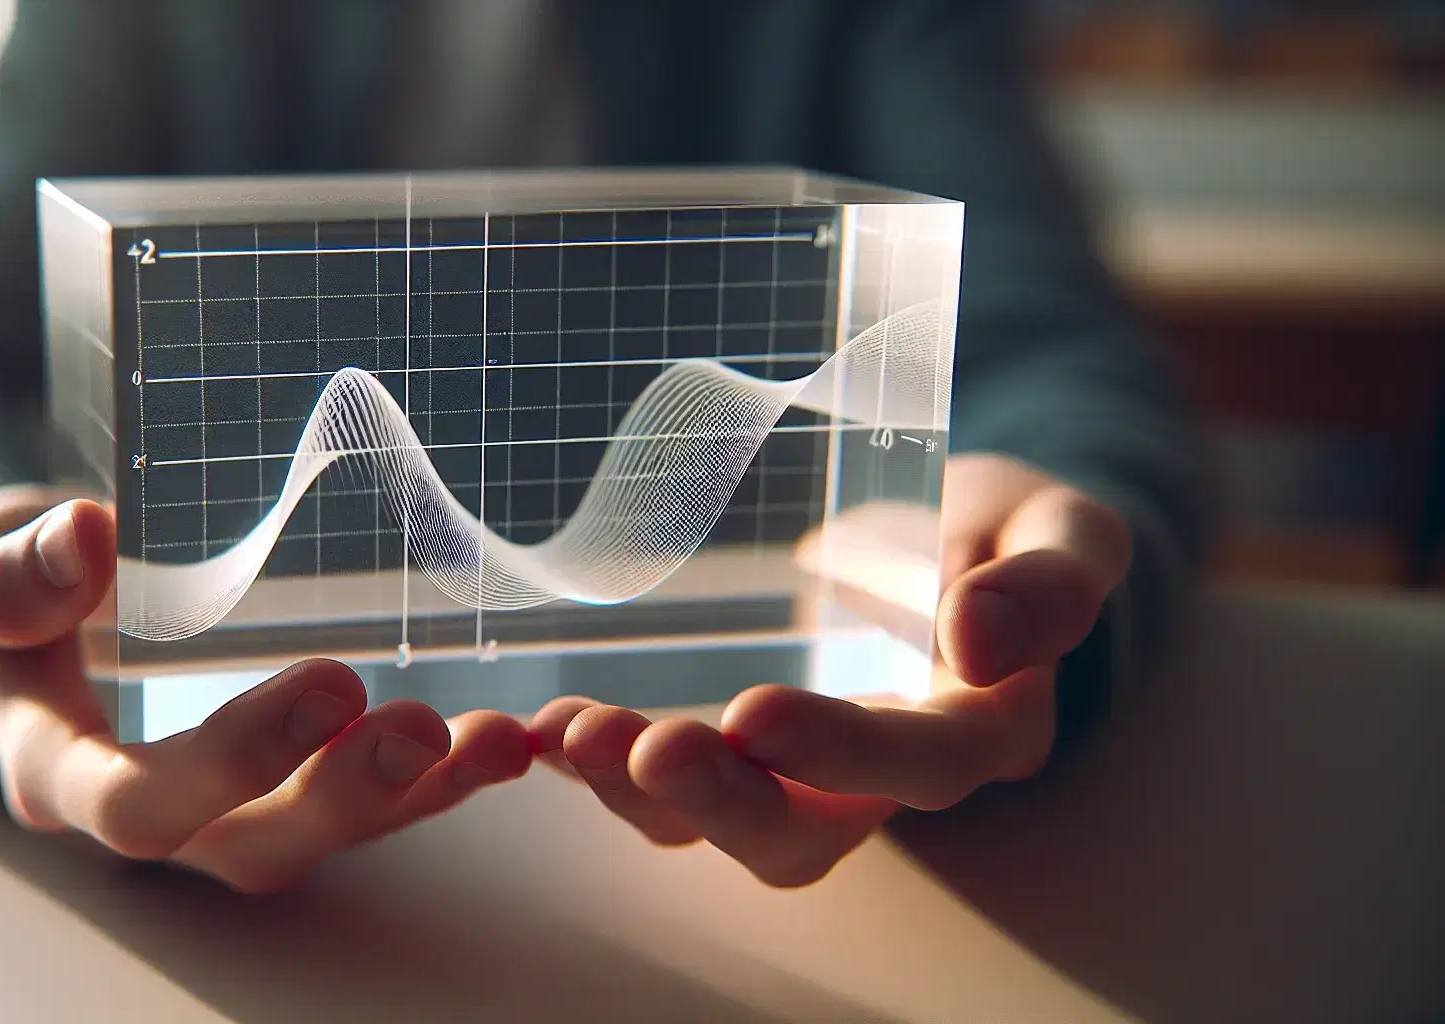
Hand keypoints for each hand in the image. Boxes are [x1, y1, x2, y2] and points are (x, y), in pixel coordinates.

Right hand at [0, 485, 531, 892]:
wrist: (31, 608)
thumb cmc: (5, 592)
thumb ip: (4, 573)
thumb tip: (81, 536)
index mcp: (56, 772)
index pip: (134, 799)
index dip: (233, 759)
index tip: (332, 682)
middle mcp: (147, 813)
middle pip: (247, 840)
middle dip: (345, 795)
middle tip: (429, 730)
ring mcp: (220, 807)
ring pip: (319, 831)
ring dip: (414, 796)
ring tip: (497, 744)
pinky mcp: (279, 781)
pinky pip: (360, 799)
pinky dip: (435, 776)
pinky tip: (504, 738)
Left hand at [529, 454, 1131, 886]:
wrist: (951, 543)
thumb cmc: (1008, 535)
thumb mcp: (1061, 529)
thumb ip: (1054, 580)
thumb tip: (980, 639)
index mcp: (983, 729)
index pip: (925, 763)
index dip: (842, 752)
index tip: (756, 715)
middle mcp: (891, 780)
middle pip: (808, 829)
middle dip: (720, 800)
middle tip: (642, 745)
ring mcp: (807, 776)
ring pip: (723, 822)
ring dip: (641, 790)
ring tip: (570, 733)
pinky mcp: (741, 754)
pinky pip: (669, 782)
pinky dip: (603, 760)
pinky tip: (542, 726)